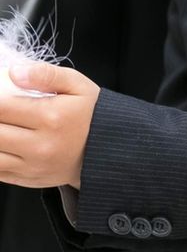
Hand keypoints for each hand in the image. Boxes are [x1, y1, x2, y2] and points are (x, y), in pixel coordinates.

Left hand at [0, 61, 98, 187]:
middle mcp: (40, 144)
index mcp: (51, 116)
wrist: (111, 148)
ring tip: (4, 127)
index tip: (0, 96)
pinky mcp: (29, 179)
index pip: (1, 107)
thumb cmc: (92, 113)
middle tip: (3, 112)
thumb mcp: (78, 85)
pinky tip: (5, 143)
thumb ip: (46, 74)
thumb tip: (13, 72)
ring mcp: (33, 165)